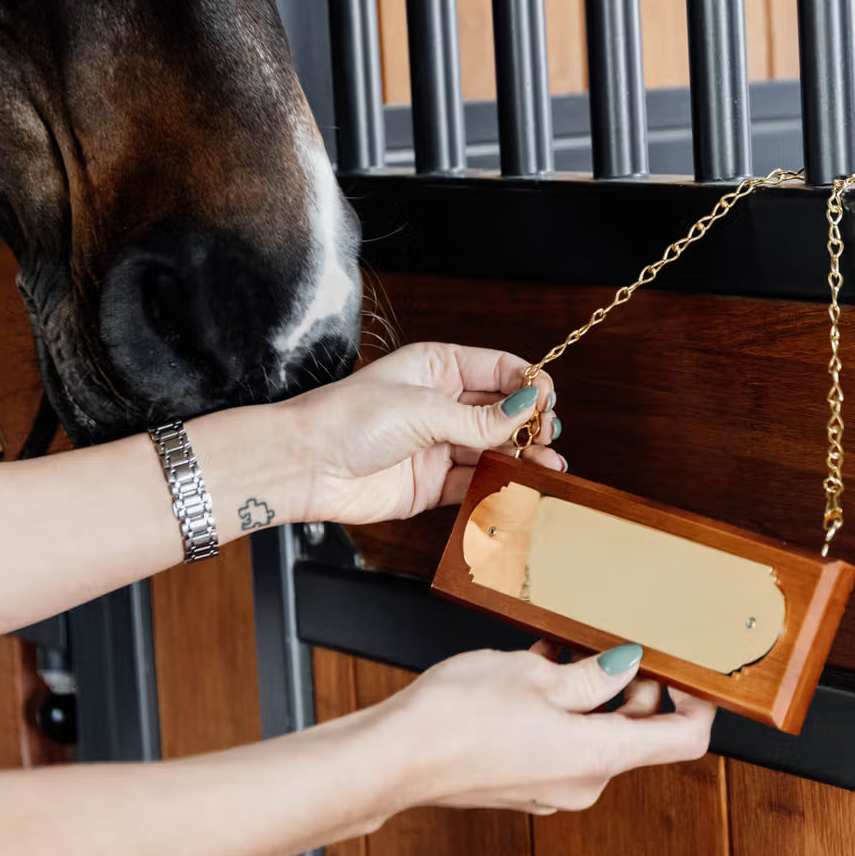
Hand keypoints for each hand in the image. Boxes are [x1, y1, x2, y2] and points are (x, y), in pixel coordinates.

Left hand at [288, 342, 562, 525]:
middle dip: (529, 422)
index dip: (527, 382)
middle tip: (549, 437)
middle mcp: (440, 404)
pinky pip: (475, 484)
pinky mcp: (431, 483)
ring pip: (493, 449)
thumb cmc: (348, 419)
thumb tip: (527, 408)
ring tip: (549, 466)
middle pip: (501, 411)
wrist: (305, 466)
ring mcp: (437, 444)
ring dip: (521, 457)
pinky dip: (499, 487)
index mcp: (437, 368)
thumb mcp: (422, 410)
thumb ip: (478, 418)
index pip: (497, 369)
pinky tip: (520, 487)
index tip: (548, 399)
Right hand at [378, 642, 715, 814]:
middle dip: (638, 686)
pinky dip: (561, 705)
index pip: (680, 741)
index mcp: (597, 757)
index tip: (694, 672)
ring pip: (594, 733)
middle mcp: (582, 782)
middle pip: (636, 734)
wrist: (398, 756)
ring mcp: (551, 786)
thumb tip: (627, 663)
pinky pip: (561, 741)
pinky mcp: (524, 781)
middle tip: (624, 640)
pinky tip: (538, 664)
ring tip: (568, 644)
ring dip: (592, 690)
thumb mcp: (535, 675)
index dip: (697, 703)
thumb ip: (591, 673)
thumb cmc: (459, 718)